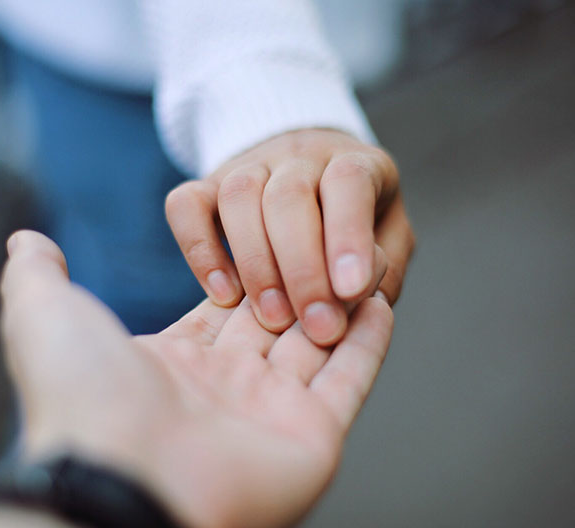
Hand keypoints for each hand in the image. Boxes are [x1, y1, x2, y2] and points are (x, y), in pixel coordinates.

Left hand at [0, 230, 392, 527]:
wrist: (118, 480)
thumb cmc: (80, 397)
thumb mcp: (43, 314)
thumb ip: (38, 275)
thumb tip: (26, 240)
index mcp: (172, 363)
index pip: (222, 307)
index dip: (246, 272)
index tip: (271, 235)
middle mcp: (222, 389)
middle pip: (273, 322)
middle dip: (298, 281)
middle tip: (325, 239)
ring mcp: (269, 414)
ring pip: (317, 346)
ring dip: (337, 303)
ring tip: (361, 260)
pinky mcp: (311, 438)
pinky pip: (348, 380)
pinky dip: (368, 341)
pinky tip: (378, 300)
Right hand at [166, 128, 414, 345]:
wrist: (307, 180)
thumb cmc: (354, 224)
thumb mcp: (388, 239)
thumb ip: (384, 268)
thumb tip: (360, 301)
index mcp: (354, 163)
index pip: (348, 182)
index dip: (348, 235)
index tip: (351, 291)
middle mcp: (299, 156)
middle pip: (289, 196)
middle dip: (300, 267)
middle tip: (313, 326)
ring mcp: (248, 167)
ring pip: (238, 196)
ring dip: (255, 264)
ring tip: (271, 318)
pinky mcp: (206, 186)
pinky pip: (185, 204)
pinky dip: (199, 251)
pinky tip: (222, 295)